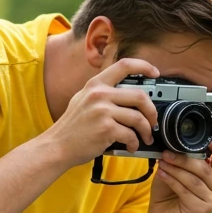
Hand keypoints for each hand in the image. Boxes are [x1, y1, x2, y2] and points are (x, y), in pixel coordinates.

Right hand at [40, 57, 160, 167]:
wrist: (56, 147)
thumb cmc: (71, 128)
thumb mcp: (82, 101)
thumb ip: (101, 94)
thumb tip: (126, 95)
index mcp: (95, 85)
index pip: (124, 65)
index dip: (144, 66)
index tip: (155, 73)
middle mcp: (99, 94)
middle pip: (140, 96)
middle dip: (152, 111)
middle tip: (153, 121)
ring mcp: (102, 111)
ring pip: (138, 118)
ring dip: (146, 131)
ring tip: (144, 138)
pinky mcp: (106, 129)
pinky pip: (130, 134)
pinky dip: (134, 143)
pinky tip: (130, 146)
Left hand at [148, 136, 211, 212]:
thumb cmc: (168, 192)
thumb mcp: (175, 170)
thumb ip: (181, 158)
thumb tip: (175, 143)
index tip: (207, 137)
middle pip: (204, 168)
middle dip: (183, 159)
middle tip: (166, 153)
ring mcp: (211, 200)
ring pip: (193, 180)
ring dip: (175, 169)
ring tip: (162, 163)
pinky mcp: (201, 209)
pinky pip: (185, 191)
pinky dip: (172, 180)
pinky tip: (162, 174)